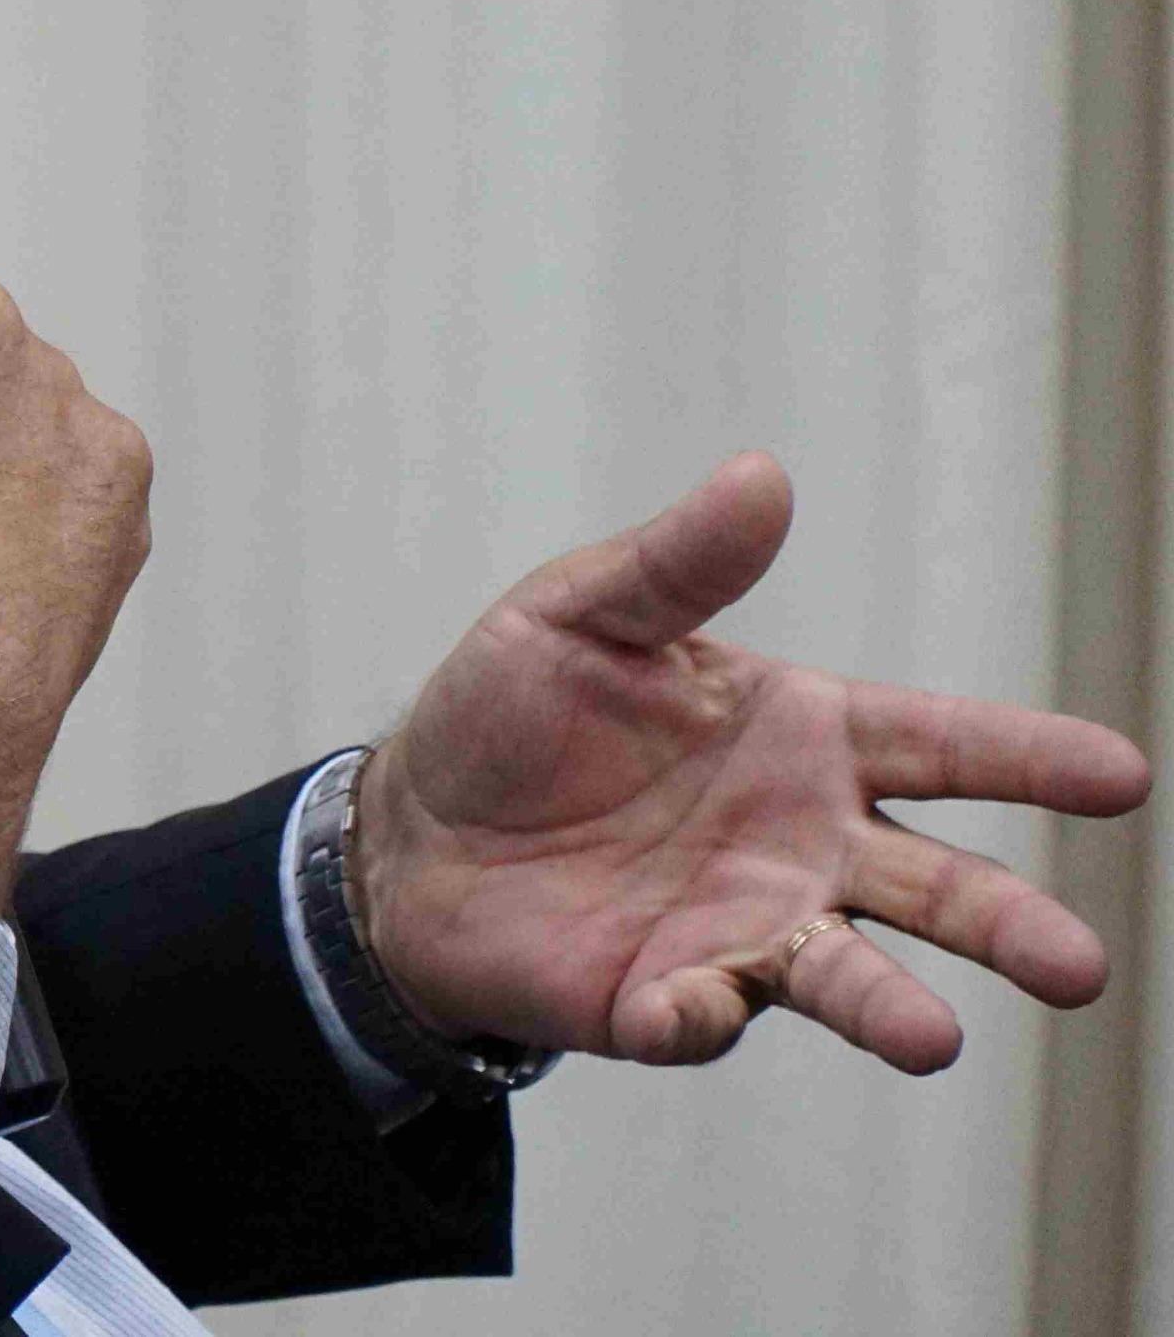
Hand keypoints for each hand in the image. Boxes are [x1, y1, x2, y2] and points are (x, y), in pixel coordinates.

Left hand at [355, 452, 1152, 1072]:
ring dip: (893, 1008)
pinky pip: (700, 1014)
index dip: (1031, 758)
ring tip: (937, 1038)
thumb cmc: (513, 713)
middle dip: (1010, 924)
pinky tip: (679, 1004)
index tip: (1122, 774)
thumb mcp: (580, 615)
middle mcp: (804, 844)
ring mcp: (745, 928)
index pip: (942, 744)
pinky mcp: (665, 996)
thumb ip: (677, 563)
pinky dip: (697, 1014)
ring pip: (848, 975)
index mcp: (804, 737)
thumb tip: (761, 476)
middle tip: (1080, 966)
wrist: (412, 829)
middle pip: (937, 886)